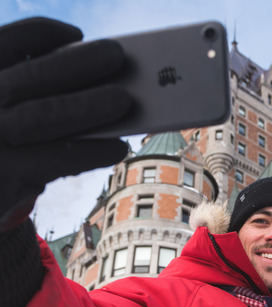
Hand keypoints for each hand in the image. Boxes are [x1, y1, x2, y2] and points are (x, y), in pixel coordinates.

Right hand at [0, 17, 131, 230]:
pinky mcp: (6, 172)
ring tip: (124, 100)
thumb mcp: (2, 111)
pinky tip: (117, 147)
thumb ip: (27, 94)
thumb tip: (92, 85)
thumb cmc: (2, 146)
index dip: (42, 33)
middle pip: (32, 76)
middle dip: (78, 63)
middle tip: (116, 55)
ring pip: (46, 114)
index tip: (76, 34)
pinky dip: (93, 150)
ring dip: (90, 105)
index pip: (7, 43)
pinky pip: (60, 156)